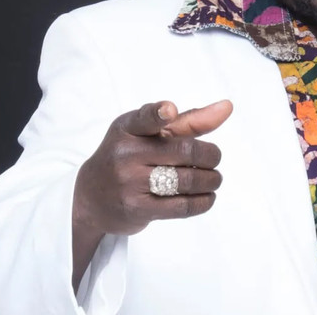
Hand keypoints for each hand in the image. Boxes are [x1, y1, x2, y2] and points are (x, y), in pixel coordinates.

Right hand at [70, 99, 232, 287]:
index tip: (169, 110)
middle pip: (184, 151)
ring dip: (211, 180)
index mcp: (127, 128)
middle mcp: (125, 154)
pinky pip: (181, 206)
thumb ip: (188, 121)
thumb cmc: (129, 156)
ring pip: (187, 180)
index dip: (158, 114)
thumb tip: (227, 107)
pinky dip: (203, 201)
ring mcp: (129, 183)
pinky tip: (208, 196)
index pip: (144, 118)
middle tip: (214, 159)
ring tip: (214, 179)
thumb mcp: (148, 133)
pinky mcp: (136, 209)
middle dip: (210, 156)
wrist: (89, 198)